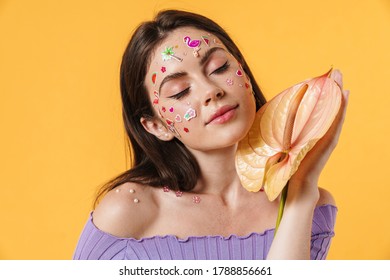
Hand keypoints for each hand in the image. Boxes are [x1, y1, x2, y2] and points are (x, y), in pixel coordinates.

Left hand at [287, 69, 348, 203]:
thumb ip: (275, 134)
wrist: (294, 186)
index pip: (316, 110)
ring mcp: (326, 138)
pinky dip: (341, 110)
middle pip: (329, 108)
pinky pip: (336, 123)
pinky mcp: (328, 144)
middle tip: (337, 72)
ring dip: (340, 95)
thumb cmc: (285, 167)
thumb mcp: (279, 145)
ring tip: (343, 80)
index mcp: (309, 133)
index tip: (319, 78)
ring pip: (335, 113)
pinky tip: (345, 97)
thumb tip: (259, 123)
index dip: (319, 95)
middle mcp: (320, 134)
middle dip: (333, 90)